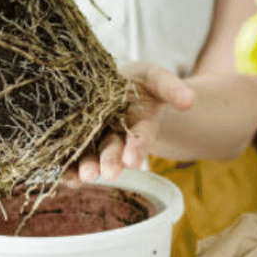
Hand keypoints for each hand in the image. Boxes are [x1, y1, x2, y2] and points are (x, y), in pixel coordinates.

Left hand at [65, 62, 194, 185]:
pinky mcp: (74, 140)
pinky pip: (70, 156)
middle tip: (109, 174)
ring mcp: (95, 140)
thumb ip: (171, 87)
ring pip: (92, 156)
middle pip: (114, 149)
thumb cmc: (136, 84)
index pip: (140, 136)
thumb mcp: (154, 78)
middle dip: (111, 162)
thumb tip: (190, 100)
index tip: (132, 161)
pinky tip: (66, 177)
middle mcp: (116, 135)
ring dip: (88, 167)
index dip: (137, 147)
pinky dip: (67, 169)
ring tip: (85, 177)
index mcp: (138, 122)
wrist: (110, 86)